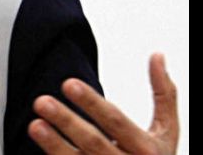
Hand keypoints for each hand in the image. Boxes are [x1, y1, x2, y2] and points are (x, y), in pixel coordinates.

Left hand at [29, 53, 178, 153]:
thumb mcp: (167, 131)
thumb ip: (164, 94)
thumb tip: (157, 56)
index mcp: (147, 149)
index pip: (116, 121)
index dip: (92, 102)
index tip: (68, 83)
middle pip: (93, 142)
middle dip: (67, 121)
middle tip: (42, 101)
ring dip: (53, 143)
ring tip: (35, 125)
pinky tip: (39, 143)